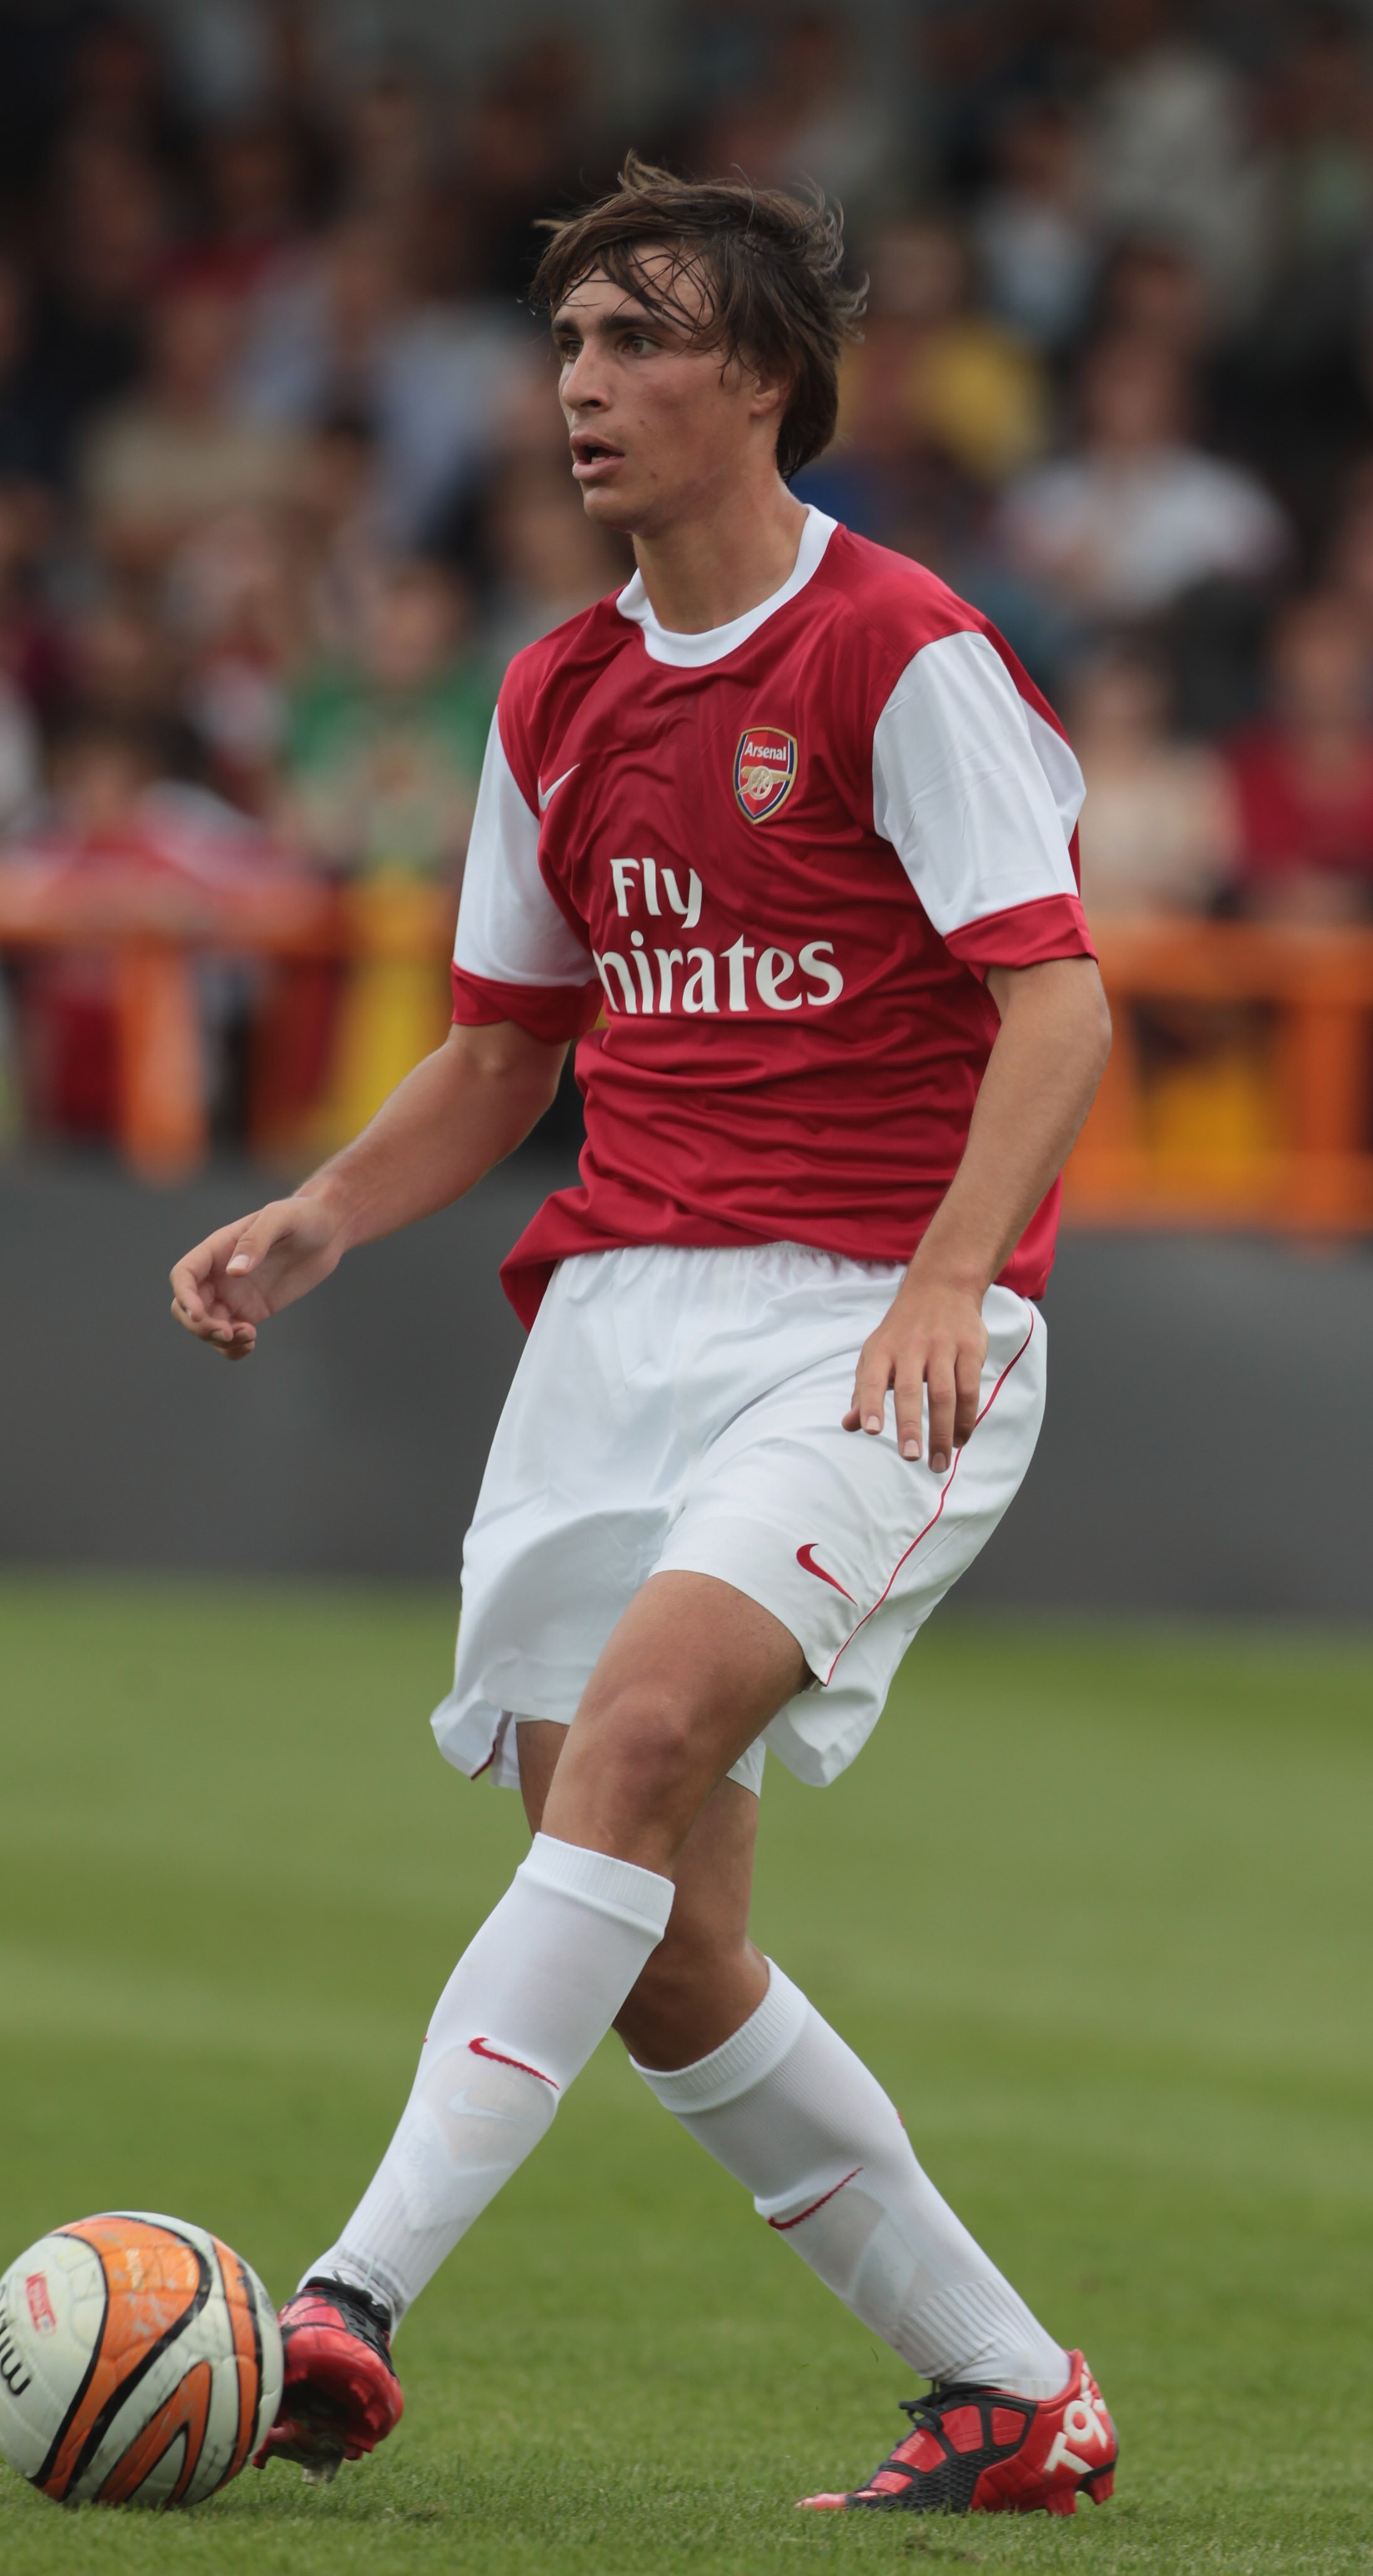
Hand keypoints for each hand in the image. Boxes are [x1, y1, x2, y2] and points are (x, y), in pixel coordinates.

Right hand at [169, 1193, 345, 1360]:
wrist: (328, 1232)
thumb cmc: (302, 1216)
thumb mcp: (280, 1219)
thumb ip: (255, 1241)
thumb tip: (234, 1272)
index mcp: (216, 1250)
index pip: (184, 1276)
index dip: (184, 1297)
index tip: (200, 1315)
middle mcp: (218, 1275)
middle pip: (187, 1308)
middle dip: (200, 1326)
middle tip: (228, 1334)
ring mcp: (233, 1296)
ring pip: (208, 1327)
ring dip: (219, 1340)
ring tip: (250, 1336)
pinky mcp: (252, 1312)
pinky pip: (231, 1337)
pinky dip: (233, 1348)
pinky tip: (251, 1344)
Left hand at [843, 1270, 987, 1472]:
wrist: (941, 1287)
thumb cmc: (902, 1331)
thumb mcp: (876, 1354)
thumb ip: (864, 1392)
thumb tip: (849, 1426)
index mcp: (882, 1350)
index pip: (872, 1379)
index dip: (869, 1404)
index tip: (870, 1431)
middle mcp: (911, 1347)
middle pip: (910, 1390)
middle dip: (910, 1425)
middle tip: (911, 1458)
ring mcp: (943, 1346)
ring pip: (944, 1393)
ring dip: (942, 1431)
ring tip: (938, 1463)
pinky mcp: (970, 1348)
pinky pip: (969, 1387)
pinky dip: (965, 1418)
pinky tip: (959, 1440)